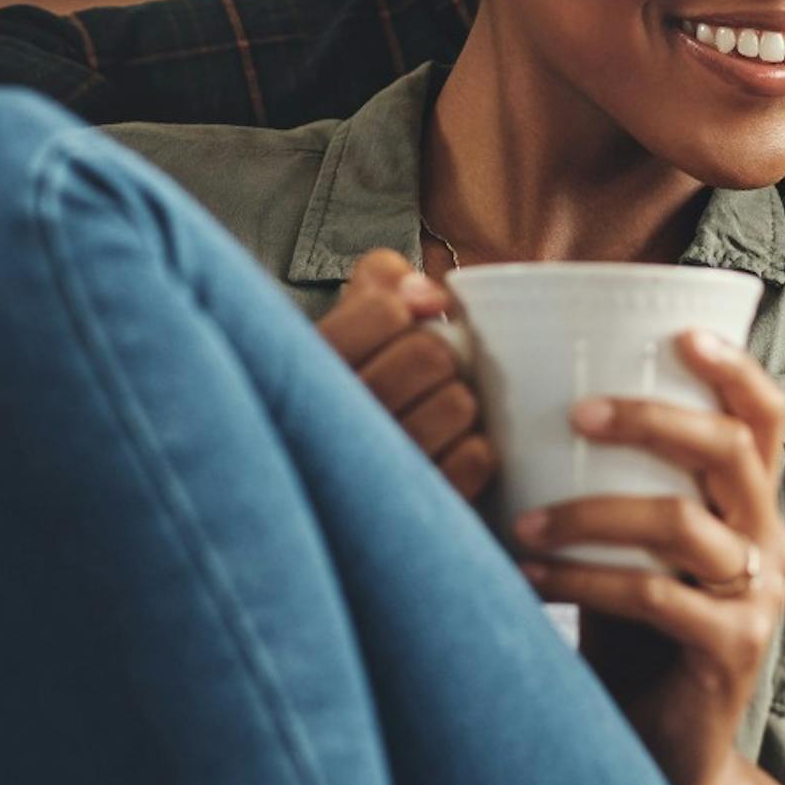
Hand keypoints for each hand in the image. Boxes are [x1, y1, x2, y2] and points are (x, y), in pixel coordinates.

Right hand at [314, 248, 491, 500]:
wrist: (338, 483)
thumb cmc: (355, 381)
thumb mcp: (348, 317)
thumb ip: (380, 280)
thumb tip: (432, 296)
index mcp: (308, 366)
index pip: (387, 310)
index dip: (408, 311)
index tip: (405, 323)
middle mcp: (331, 423)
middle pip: (430, 356)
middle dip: (440, 357)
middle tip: (424, 374)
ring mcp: (373, 473)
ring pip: (457, 404)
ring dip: (459, 403)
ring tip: (432, 412)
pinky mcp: (415, 505)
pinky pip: (475, 457)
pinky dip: (473, 449)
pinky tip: (444, 451)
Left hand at [510, 327, 784, 784]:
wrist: (666, 754)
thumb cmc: (634, 637)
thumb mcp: (632, 550)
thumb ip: (614, 489)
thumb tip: (525, 406)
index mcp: (750, 505)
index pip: (764, 415)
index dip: (732, 366)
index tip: (679, 331)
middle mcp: (767, 541)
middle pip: (730, 449)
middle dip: (649, 418)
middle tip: (575, 412)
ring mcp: (757, 597)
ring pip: (682, 523)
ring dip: (591, 513)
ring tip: (522, 520)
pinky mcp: (732, 650)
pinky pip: (657, 597)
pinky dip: (586, 579)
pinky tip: (532, 573)